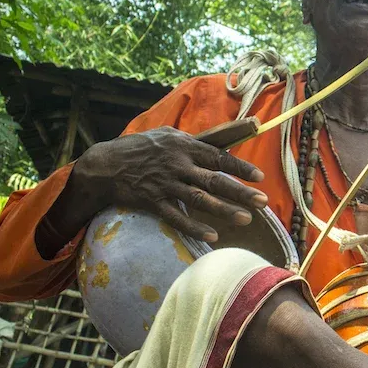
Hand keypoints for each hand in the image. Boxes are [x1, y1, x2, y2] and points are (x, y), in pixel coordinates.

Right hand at [68, 127, 267, 241]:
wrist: (105, 165)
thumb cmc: (143, 147)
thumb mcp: (170, 135)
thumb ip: (200, 138)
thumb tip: (235, 130)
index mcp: (184, 145)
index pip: (218, 155)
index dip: (240, 166)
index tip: (260, 177)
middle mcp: (177, 164)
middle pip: (214, 179)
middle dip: (240, 191)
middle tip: (262, 202)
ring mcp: (165, 184)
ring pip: (198, 200)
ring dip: (223, 210)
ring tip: (245, 219)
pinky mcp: (152, 202)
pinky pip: (176, 218)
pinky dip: (194, 227)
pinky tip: (212, 236)